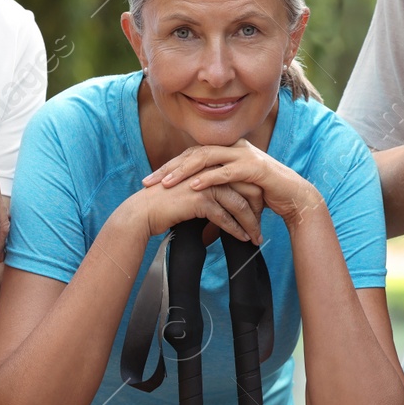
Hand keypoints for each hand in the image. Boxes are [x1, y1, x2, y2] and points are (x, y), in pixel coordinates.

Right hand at [121, 177, 263, 243]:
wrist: (142, 212)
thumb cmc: (164, 204)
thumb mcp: (191, 190)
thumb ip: (208, 189)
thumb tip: (226, 201)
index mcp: (209, 166)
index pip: (241, 179)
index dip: (253, 197)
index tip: (259, 213)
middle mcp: (209, 172)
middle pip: (245, 189)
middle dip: (257, 210)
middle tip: (262, 227)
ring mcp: (205, 184)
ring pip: (239, 204)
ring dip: (250, 223)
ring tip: (256, 237)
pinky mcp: (200, 199)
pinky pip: (225, 217)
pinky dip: (236, 229)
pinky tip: (242, 238)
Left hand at [142, 141, 321, 227]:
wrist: (295, 198)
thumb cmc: (265, 196)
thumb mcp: (235, 191)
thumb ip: (216, 190)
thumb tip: (191, 204)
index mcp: (228, 150)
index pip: (192, 154)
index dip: (170, 166)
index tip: (151, 180)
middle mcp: (234, 148)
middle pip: (194, 152)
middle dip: (170, 167)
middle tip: (150, 182)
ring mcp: (245, 155)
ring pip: (207, 157)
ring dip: (184, 170)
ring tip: (166, 183)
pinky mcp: (255, 168)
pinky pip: (227, 171)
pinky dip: (209, 178)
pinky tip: (194, 186)